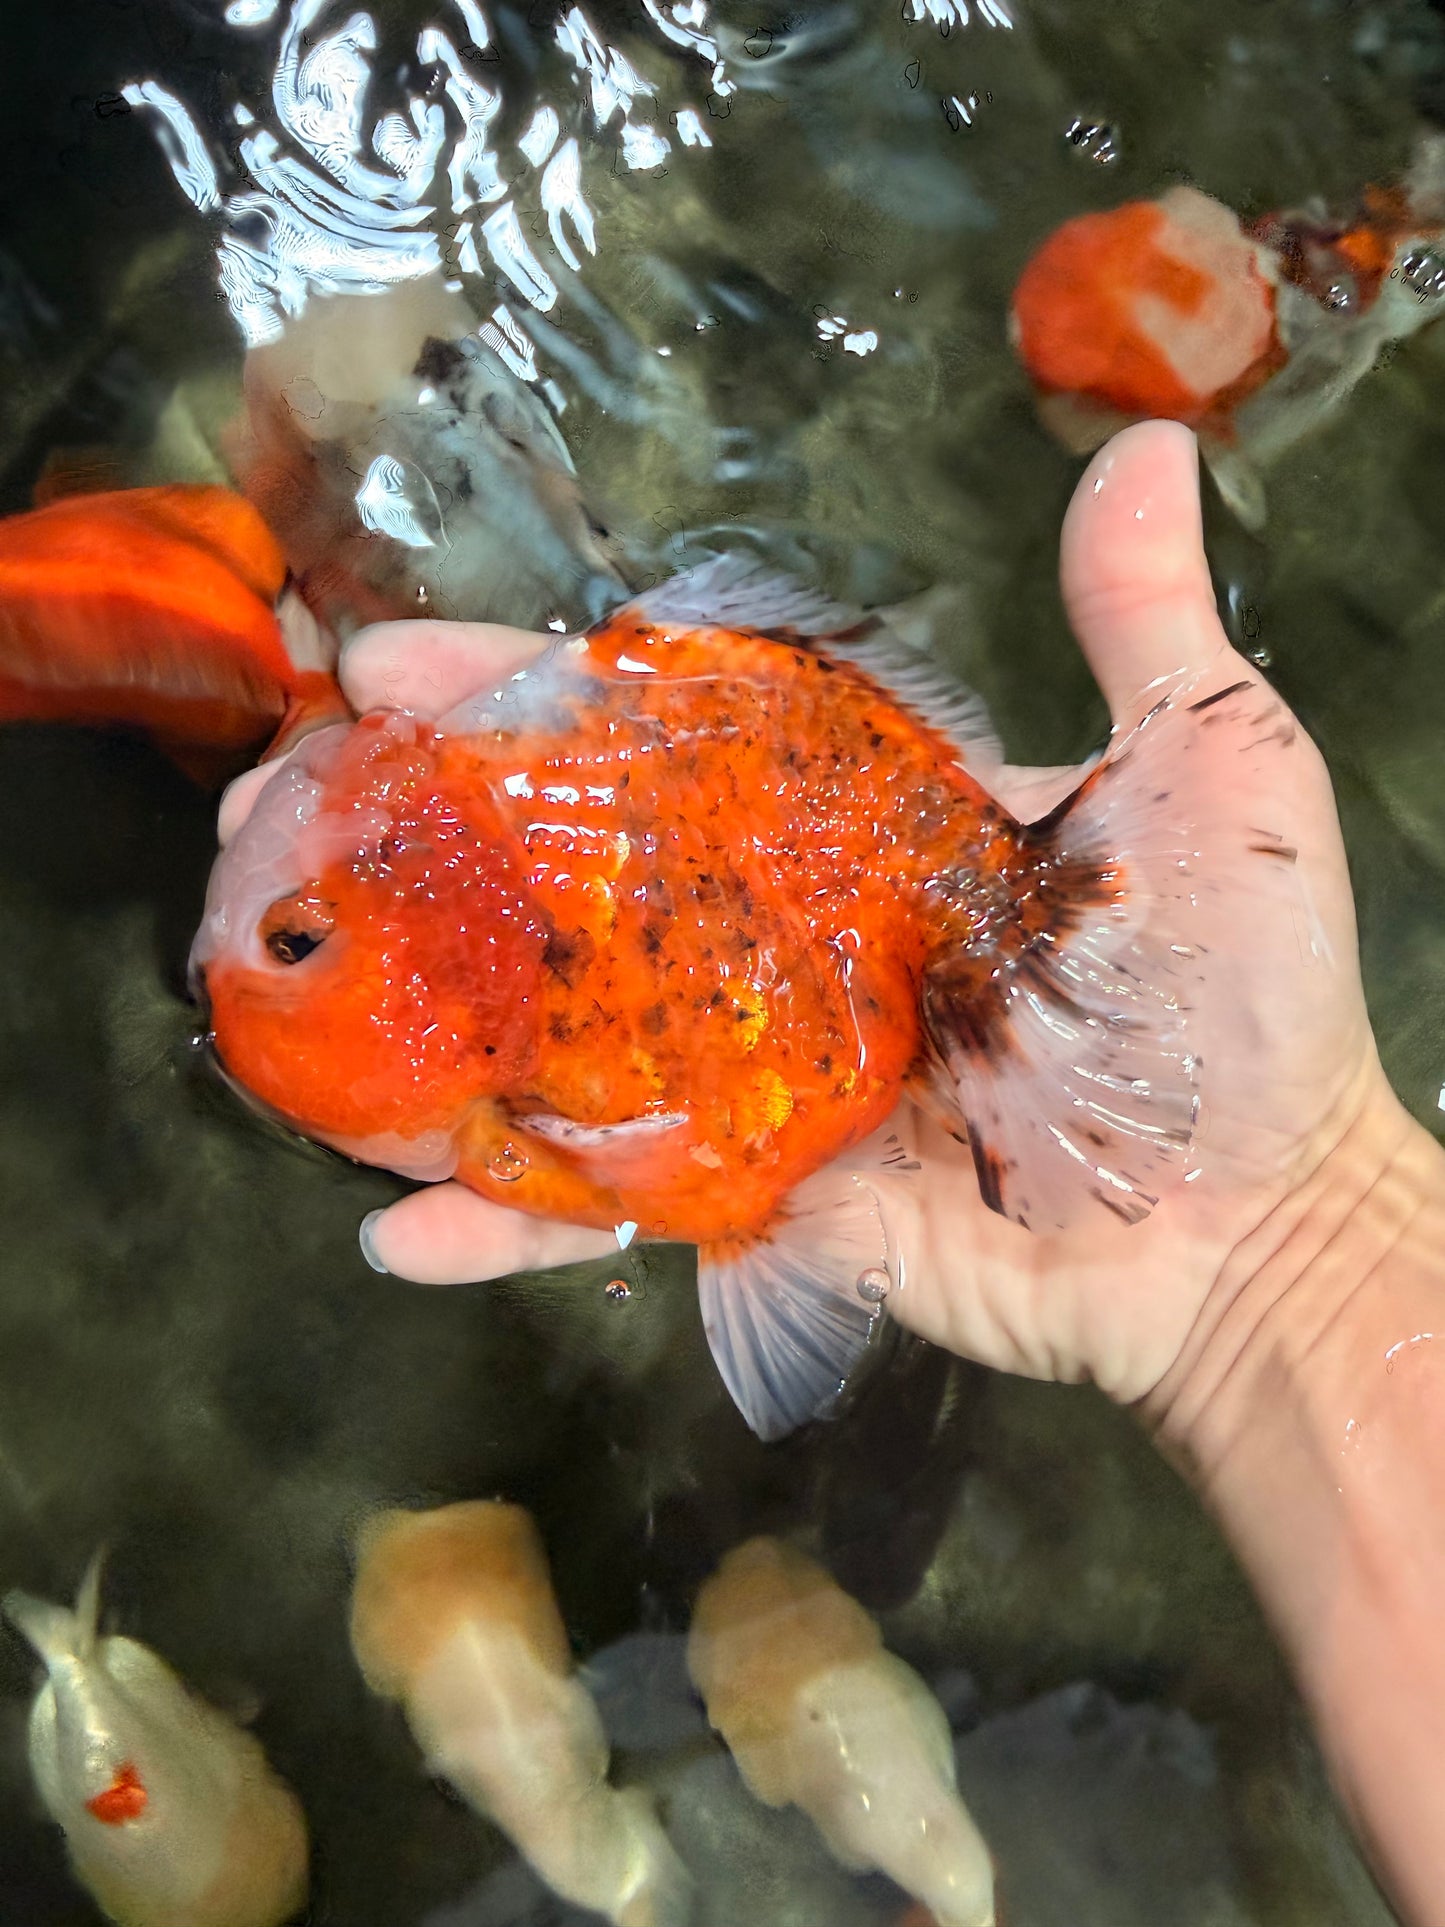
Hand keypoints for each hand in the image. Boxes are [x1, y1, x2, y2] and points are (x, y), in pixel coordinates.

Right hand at [217, 421, 1384, 1407]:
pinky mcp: (765, 1203)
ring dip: (418, 1020)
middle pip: (575, 880)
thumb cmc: (1248, 998)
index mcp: (855, 832)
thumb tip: (1136, 449)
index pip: (667, 740)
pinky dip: (511, 1228)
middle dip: (419, 840)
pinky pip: (622, 1211)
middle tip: (274, 805)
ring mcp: (760, 1079)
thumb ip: (1139, 629)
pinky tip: (395, 1230)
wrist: (1265, 1219)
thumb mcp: (1205, 774)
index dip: (532, 697)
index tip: (395, 659)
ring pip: (562, 1041)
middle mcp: (782, 946)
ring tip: (276, 986)